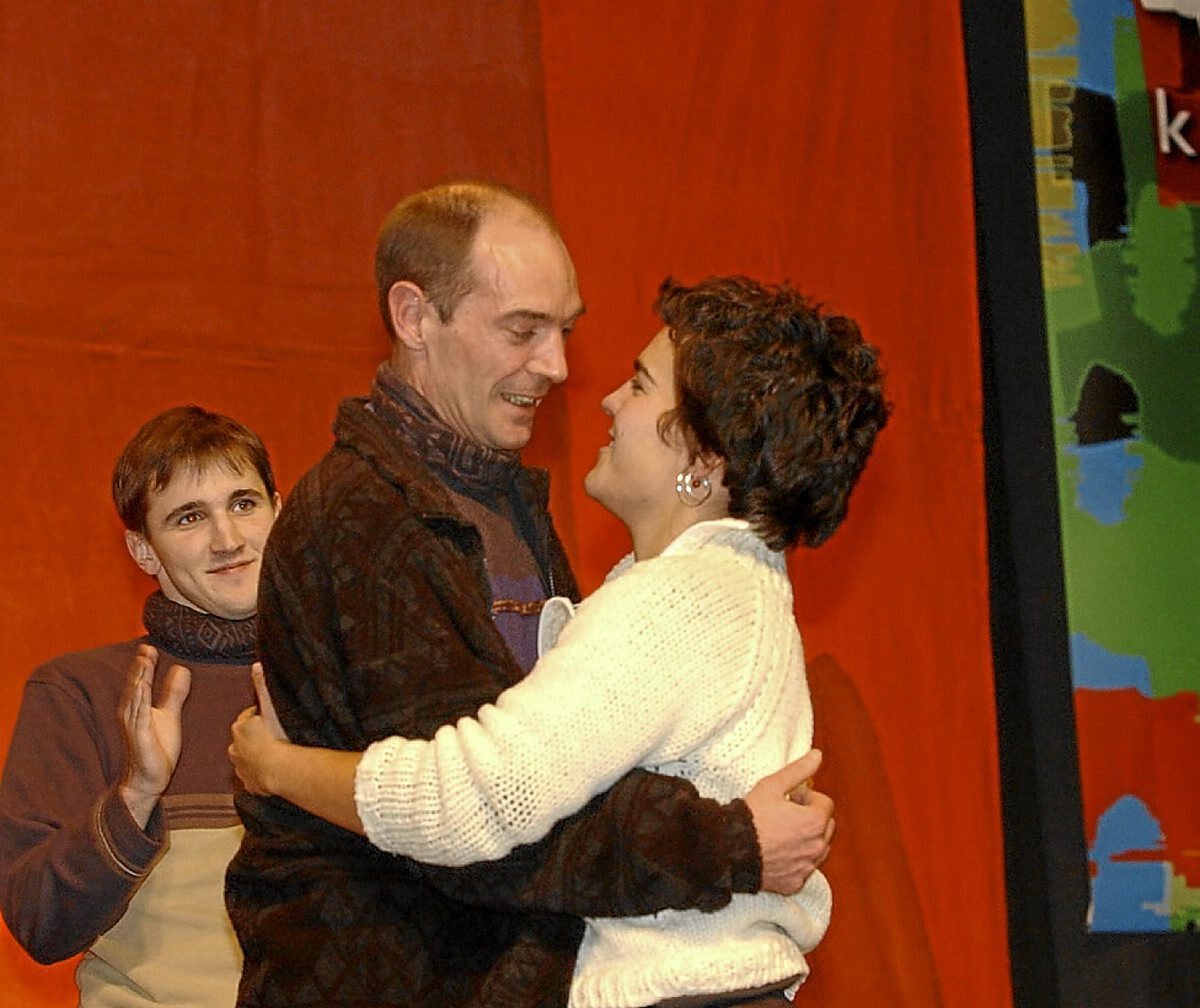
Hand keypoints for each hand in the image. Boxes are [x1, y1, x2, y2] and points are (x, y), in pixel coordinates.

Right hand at [119, 644, 191, 828]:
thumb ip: (173, 693)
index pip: (142, 681)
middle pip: (136, 685)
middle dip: (140, 667)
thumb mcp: (169, 714)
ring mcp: (133, 725)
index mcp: (138, 707)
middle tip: (146, 648)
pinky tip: (142, 688)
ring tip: (143, 661)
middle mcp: (131, 713)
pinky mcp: (138, 737)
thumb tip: (180, 669)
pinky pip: (138, 717)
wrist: (150, 778)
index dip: (145, 664)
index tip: (149, 646)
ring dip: (138, 679)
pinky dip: (139, 701)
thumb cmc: (157, 746)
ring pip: (135, 698)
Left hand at [228, 662, 290, 794]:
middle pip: (246, 738)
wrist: (279, 770)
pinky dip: (260, 773)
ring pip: (248, 757)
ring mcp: (240, 767)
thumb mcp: (269, 707)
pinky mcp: (248, 784)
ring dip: (257, 755)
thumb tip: (256, 664)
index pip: (249, 718)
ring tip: (274, 754)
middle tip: (274, 736)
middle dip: (256, 737)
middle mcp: (234, 747)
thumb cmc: (276, 738)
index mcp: (240, 727)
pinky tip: (272, 771)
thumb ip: (261, 685)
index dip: (261, 718)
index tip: (271, 721)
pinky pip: (253, 776)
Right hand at [743, 748, 834, 894]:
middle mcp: (817, 847)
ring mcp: (806, 867)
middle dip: (811, 817)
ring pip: (818, 848)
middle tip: (785, 813)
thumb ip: (799, 770)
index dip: (806, 797)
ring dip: (807, 839)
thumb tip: (817, 755)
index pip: (825, 803)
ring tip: (781, 832)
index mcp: (815, 822)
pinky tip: (776, 851)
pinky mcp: (795, 882)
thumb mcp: (773, 785)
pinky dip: (796, 860)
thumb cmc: (750, 816)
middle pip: (826, 826)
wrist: (729, 850)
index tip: (788, 797)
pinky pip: (804, 868)